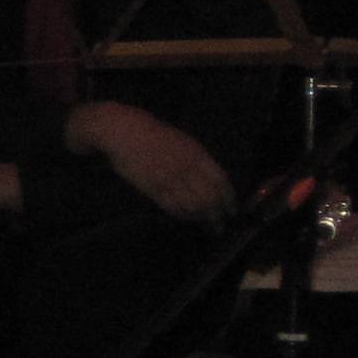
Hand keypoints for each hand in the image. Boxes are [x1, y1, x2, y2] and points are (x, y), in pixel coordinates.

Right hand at [65, 100, 230, 224]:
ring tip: (205, 224)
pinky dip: (183, 215)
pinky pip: (173, 207)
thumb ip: (197, 159)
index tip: (232, 208)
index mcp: (197, 154)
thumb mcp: (184, 141)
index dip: (228, 197)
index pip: (220, 181)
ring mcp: (170, 179)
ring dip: (201, 217)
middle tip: (220, 224)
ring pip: (193, 205)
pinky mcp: (153, 188)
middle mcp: (187, 169)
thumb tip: (210, 180)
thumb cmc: (154, 134)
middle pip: (209, 197)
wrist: (126, 132)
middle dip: (218, 214)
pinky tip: (187, 217)